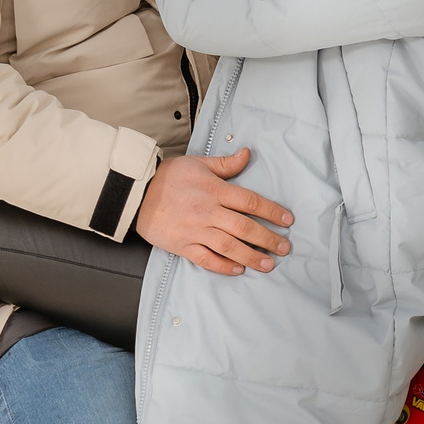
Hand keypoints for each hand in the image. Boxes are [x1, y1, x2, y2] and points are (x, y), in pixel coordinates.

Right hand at [134, 147, 292, 274]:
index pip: (250, 202)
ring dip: (251, 256)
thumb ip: (225, 164)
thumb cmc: (168, 177)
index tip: (287, 220)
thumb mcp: (198, 164)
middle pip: (245, 228)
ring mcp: (195, 230)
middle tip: (285, 248)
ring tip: (268, 264)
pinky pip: (206, 259)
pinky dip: (223, 266)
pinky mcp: (182, 245)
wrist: (136, 192)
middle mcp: (208, 212)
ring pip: (229, 247)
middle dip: (268, 239)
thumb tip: (248, 154)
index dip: (272, 211)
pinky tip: (238, 270)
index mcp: (215, 190)